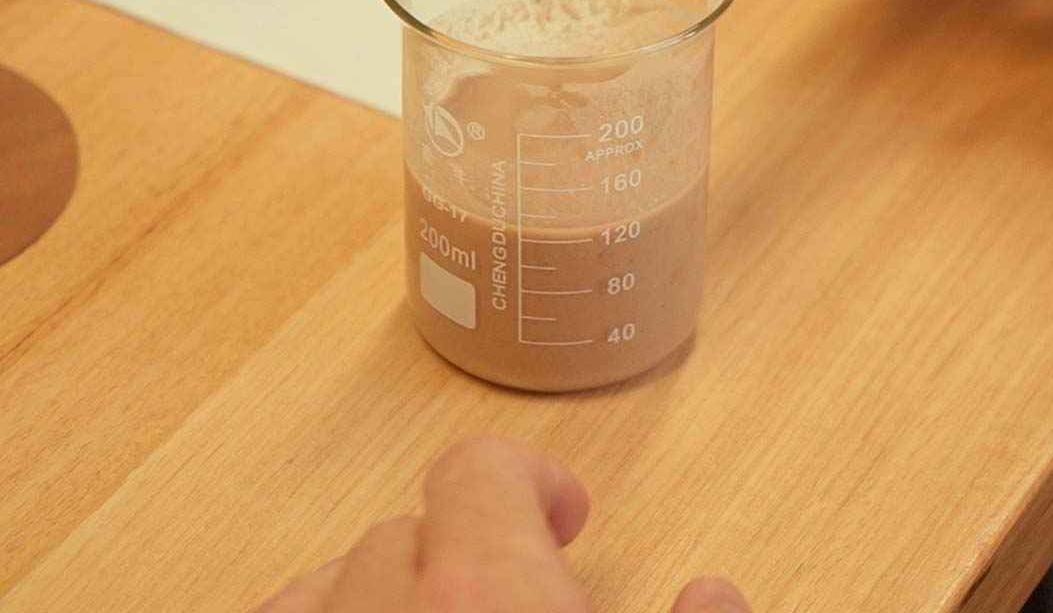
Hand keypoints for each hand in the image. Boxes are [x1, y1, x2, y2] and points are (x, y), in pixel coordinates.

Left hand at [255, 437, 750, 612]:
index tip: (565, 515)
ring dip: (371, 586)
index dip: (530, 481)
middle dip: (459, 551)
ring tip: (422, 605)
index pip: (480, 469)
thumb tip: (715, 591)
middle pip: (400, 529)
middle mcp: (381, 610)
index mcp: (483, 596)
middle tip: (508, 594)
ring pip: (321, 584)